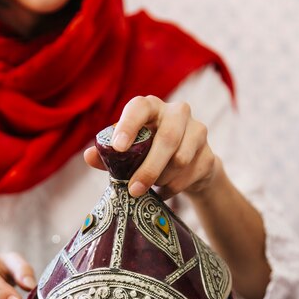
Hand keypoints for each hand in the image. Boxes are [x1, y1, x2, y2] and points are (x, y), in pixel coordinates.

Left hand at [84, 95, 219, 199]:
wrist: (189, 168)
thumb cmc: (150, 153)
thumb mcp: (128, 153)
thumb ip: (109, 155)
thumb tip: (89, 156)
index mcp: (152, 107)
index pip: (140, 107)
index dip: (128, 125)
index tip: (118, 148)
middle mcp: (178, 112)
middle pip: (167, 138)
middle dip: (148, 168)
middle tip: (133, 189)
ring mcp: (198, 131)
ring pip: (180, 160)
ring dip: (161, 179)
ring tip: (151, 186)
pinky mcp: (210, 155)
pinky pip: (189, 176)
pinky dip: (172, 189)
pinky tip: (164, 191)